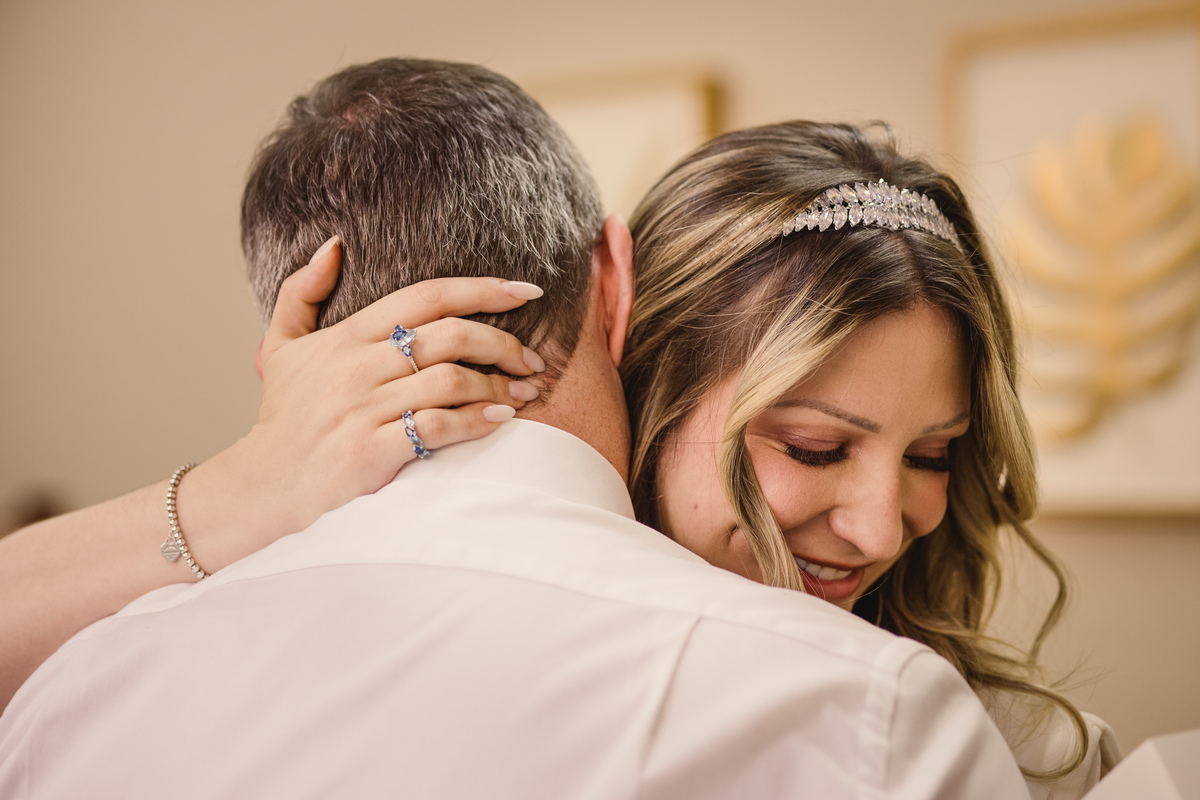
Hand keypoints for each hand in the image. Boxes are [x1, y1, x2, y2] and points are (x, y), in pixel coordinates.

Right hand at [186, 236, 545, 559]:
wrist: (265, 485)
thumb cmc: (285, 416)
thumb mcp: (280, 346)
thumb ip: (301, 290)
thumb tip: (333, 246)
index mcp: (346, 336)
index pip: (426, 296)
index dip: (483, 288)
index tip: (526, 290)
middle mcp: (356, 367)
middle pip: (450, 336)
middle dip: (503, 343)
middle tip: (531, 359)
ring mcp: (364, 409)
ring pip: (450, 380)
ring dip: (498, 385)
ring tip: (523, 393)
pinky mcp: (371, 451)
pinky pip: (438, 428)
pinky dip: (476, 422)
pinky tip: (499, 420)